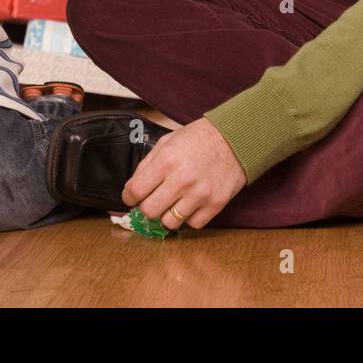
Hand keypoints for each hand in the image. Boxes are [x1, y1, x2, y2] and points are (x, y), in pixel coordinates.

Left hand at [123, 118, 247, 230]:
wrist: (234, 139)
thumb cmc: (198, 138)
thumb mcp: (167, 142)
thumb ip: (147, 164)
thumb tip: (131, 189)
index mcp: (166, 160)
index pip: (135, 191)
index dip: (129, 197)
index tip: (131, 197)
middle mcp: (181, 179)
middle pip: (149, 211)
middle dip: (146, 208)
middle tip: (151, 201)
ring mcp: (199, 194)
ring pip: (169, 223)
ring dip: (167, 215)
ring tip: (172, 203)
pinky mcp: (215, 205)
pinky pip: (193, 224)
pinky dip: (188, 218)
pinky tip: (190, 205)